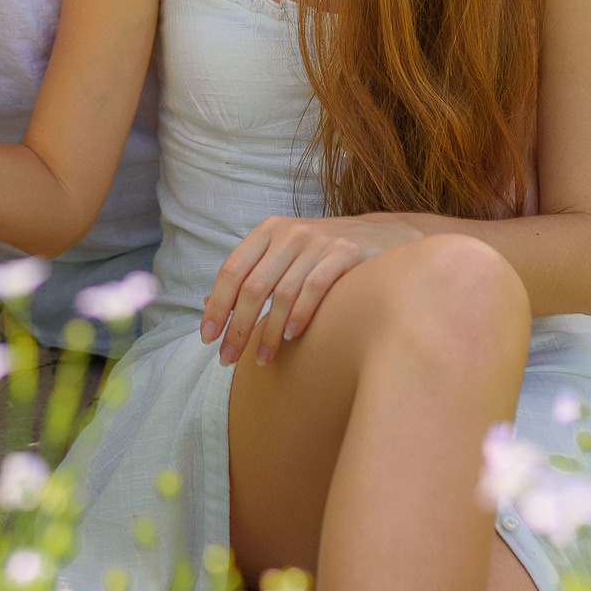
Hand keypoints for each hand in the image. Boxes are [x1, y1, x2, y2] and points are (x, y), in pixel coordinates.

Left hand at [200, 213, 427, 366]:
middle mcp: (289, 233)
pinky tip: (291, 337)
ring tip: (262, 359)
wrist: (384, 236)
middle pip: (253, 287)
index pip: (231, 270)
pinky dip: (299, 316)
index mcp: (267, 231)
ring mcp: (318, 241)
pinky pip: (314, 289)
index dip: (217, 306)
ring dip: (268, 332)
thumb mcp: (284, 254)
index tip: (208, 338)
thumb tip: (206, 304)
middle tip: (228, 359)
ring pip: (282, 293)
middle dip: (237, 328)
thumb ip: (250, 275)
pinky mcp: (345, 253)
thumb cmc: (324, 253)